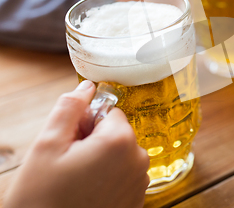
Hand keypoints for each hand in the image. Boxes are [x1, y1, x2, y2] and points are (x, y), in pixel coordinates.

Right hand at [4, 81, 149, 207]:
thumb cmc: (43, 198)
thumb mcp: (47, 145)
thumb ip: (70, 108)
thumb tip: (88, 87)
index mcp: (121, 141)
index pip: (109, 112)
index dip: (86, 122)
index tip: (70, 140)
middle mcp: (139, 160)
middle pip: (116, 133)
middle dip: (94, 140)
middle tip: (68, 162)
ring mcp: (140, 183)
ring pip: (119, 154)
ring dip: (100, 159)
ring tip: (76, 180)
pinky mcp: (137, 200)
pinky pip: (123, 175)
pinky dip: (107, 178)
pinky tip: (86, 193)